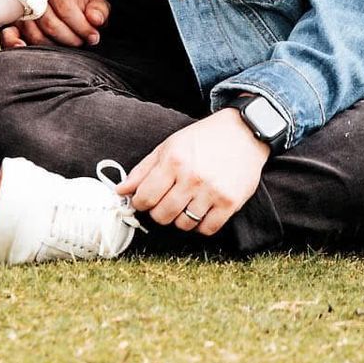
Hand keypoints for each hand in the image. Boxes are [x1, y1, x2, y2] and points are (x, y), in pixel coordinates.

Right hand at [0, 0, 107, 48]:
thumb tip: (96, 20)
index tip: (94, 37)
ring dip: (53, 46)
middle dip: (70, 39)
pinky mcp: (11, 25)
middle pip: (51, 25)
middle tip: (80, 44)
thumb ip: (99, 9)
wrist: (57, 0)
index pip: (66, 9)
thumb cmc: (75, 3)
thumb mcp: (92, 1)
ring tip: (64, 48)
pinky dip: (14, 44)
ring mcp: (21, 12)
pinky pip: (8, 36)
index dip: (82, 27)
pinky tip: (24, 48)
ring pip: (35, 35)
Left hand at [115, 109, 270, 237]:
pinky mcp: (230, 203)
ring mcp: (212, 192)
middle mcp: (192, 178)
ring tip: (186, 203)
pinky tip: (201, 210)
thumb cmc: (202, 139)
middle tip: (167, 201)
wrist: (242, 133)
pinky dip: (201, 225)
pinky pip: (207, 229)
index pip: (144, 198)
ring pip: (184, 224)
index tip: (146, 199)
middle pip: (162, 215)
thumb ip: (143, 170)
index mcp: (173, 161)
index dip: (140, 203)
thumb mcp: (168, 147)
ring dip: (181, 218)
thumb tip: (120, 191)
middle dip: (159, 212)